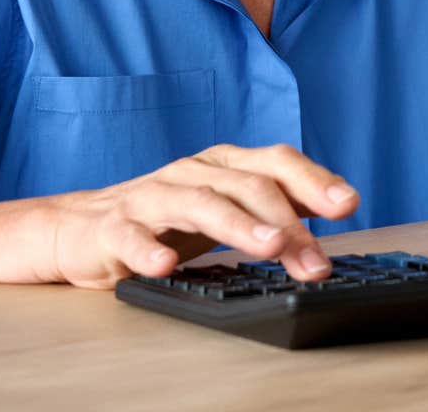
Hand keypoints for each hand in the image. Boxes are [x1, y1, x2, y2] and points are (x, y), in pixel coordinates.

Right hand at [41, 143, 359, 288]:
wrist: (79, 229)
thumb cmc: (165, 220)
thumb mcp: (226, 208)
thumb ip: (276, 205)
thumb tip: (339, 207)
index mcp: (223, 165)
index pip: (276, 162)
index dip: (314, 180)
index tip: (348, 204)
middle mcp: (192, 172)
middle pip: (248, 187)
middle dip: (288, 223)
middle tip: (316, 261)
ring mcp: (151, 196)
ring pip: (200, 203)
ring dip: (239, 225)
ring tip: (269, 247)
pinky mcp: (112, 227)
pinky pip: (132, 236)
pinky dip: (148, 250)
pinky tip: (165, 266)